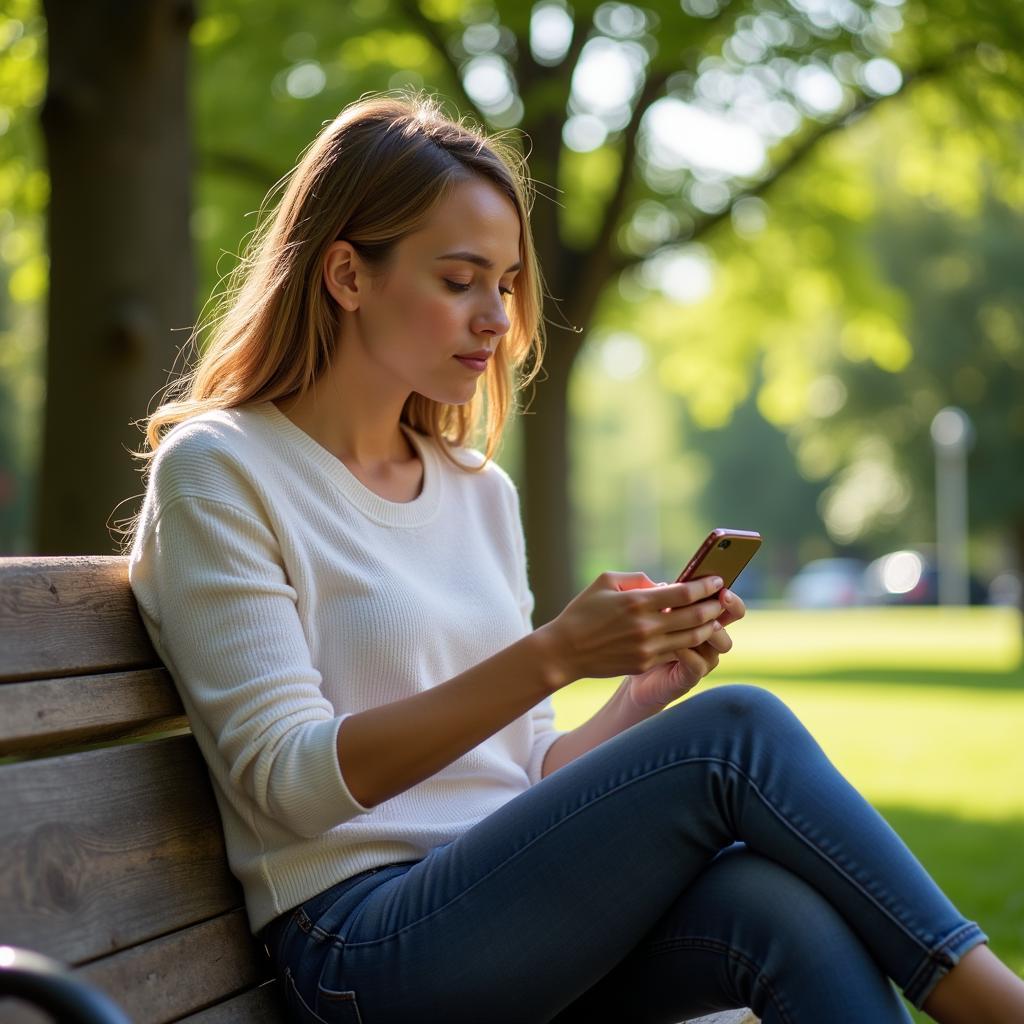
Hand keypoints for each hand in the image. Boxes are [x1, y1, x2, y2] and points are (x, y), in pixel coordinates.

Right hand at [538, 572, 726, 689]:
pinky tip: (695, 635)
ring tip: (715, 618)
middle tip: (723, 598)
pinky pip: (676, 652)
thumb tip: (663, 584)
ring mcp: (647, 648)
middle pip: (695, 616)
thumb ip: (637, 578)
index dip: (705, 586)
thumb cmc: (582, 611)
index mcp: (637, 601)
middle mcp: (646, 626)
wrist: (565, 651)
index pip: (684, 593)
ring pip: (691, 637)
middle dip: (714, 606)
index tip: (717, 581)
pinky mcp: (644, 664)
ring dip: (708, 627)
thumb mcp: (605, 581)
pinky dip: (690, 643)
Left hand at [626, 585, 746, 710]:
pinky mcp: (688, 676)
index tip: (718, 582)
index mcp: (699, 615)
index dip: (728, 595)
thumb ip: (655, 597)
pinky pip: (699, 665)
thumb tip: (663, 585)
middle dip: (727, 606)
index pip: (726, 602)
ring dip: (710, 630)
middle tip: (718, 598)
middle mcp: (706, 636)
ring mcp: (701, 657)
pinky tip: (675, 646)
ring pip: (722, 643)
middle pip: (732, 619)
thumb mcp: (644, 611)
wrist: (623, 667)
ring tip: (693, 621)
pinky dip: (690, 654)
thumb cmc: (636, 633)